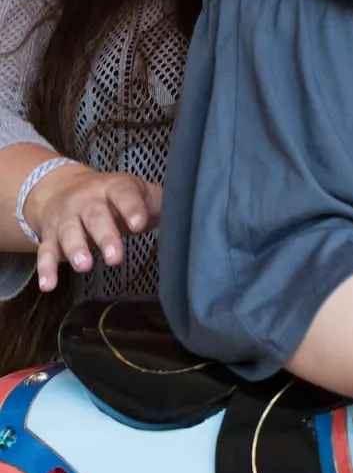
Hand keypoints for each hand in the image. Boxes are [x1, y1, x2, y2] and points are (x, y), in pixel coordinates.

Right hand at [23, 162, 161, 292]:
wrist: (60, 187)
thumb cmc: (111, 196)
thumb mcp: (135, 191)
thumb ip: (157, 202)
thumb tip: (185, 213)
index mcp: (114, 188)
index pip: (124, 194)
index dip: (131, 208)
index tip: (139, 223)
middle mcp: (87, 201)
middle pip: (95, 216)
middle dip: (105, 236)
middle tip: (115, 257)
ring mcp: (67, 219)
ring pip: (69, 233)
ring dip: (75, 250)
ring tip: (84, 266)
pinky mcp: (50, 236)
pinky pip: (46, 252)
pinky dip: (46, 269)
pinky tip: (48, 285)